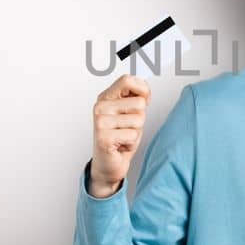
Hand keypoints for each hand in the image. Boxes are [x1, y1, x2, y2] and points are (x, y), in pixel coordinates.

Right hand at [88, 74, 149, 197]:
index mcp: (105, 97)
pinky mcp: (103, 137)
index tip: (143, 100)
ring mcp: (100, 122)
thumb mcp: (130, 113)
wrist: (108, 165)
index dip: (143, 90)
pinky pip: (133, 134)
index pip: (127, 80)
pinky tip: (121, 145)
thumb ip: (135, 97)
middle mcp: (100, 107)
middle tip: (127, 128)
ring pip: (139, 119)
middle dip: (140, 118)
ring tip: (124, 137)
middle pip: (139, 103)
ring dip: (136, 131)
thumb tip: (144, 86)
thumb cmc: (120, 138)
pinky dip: (132, 143)